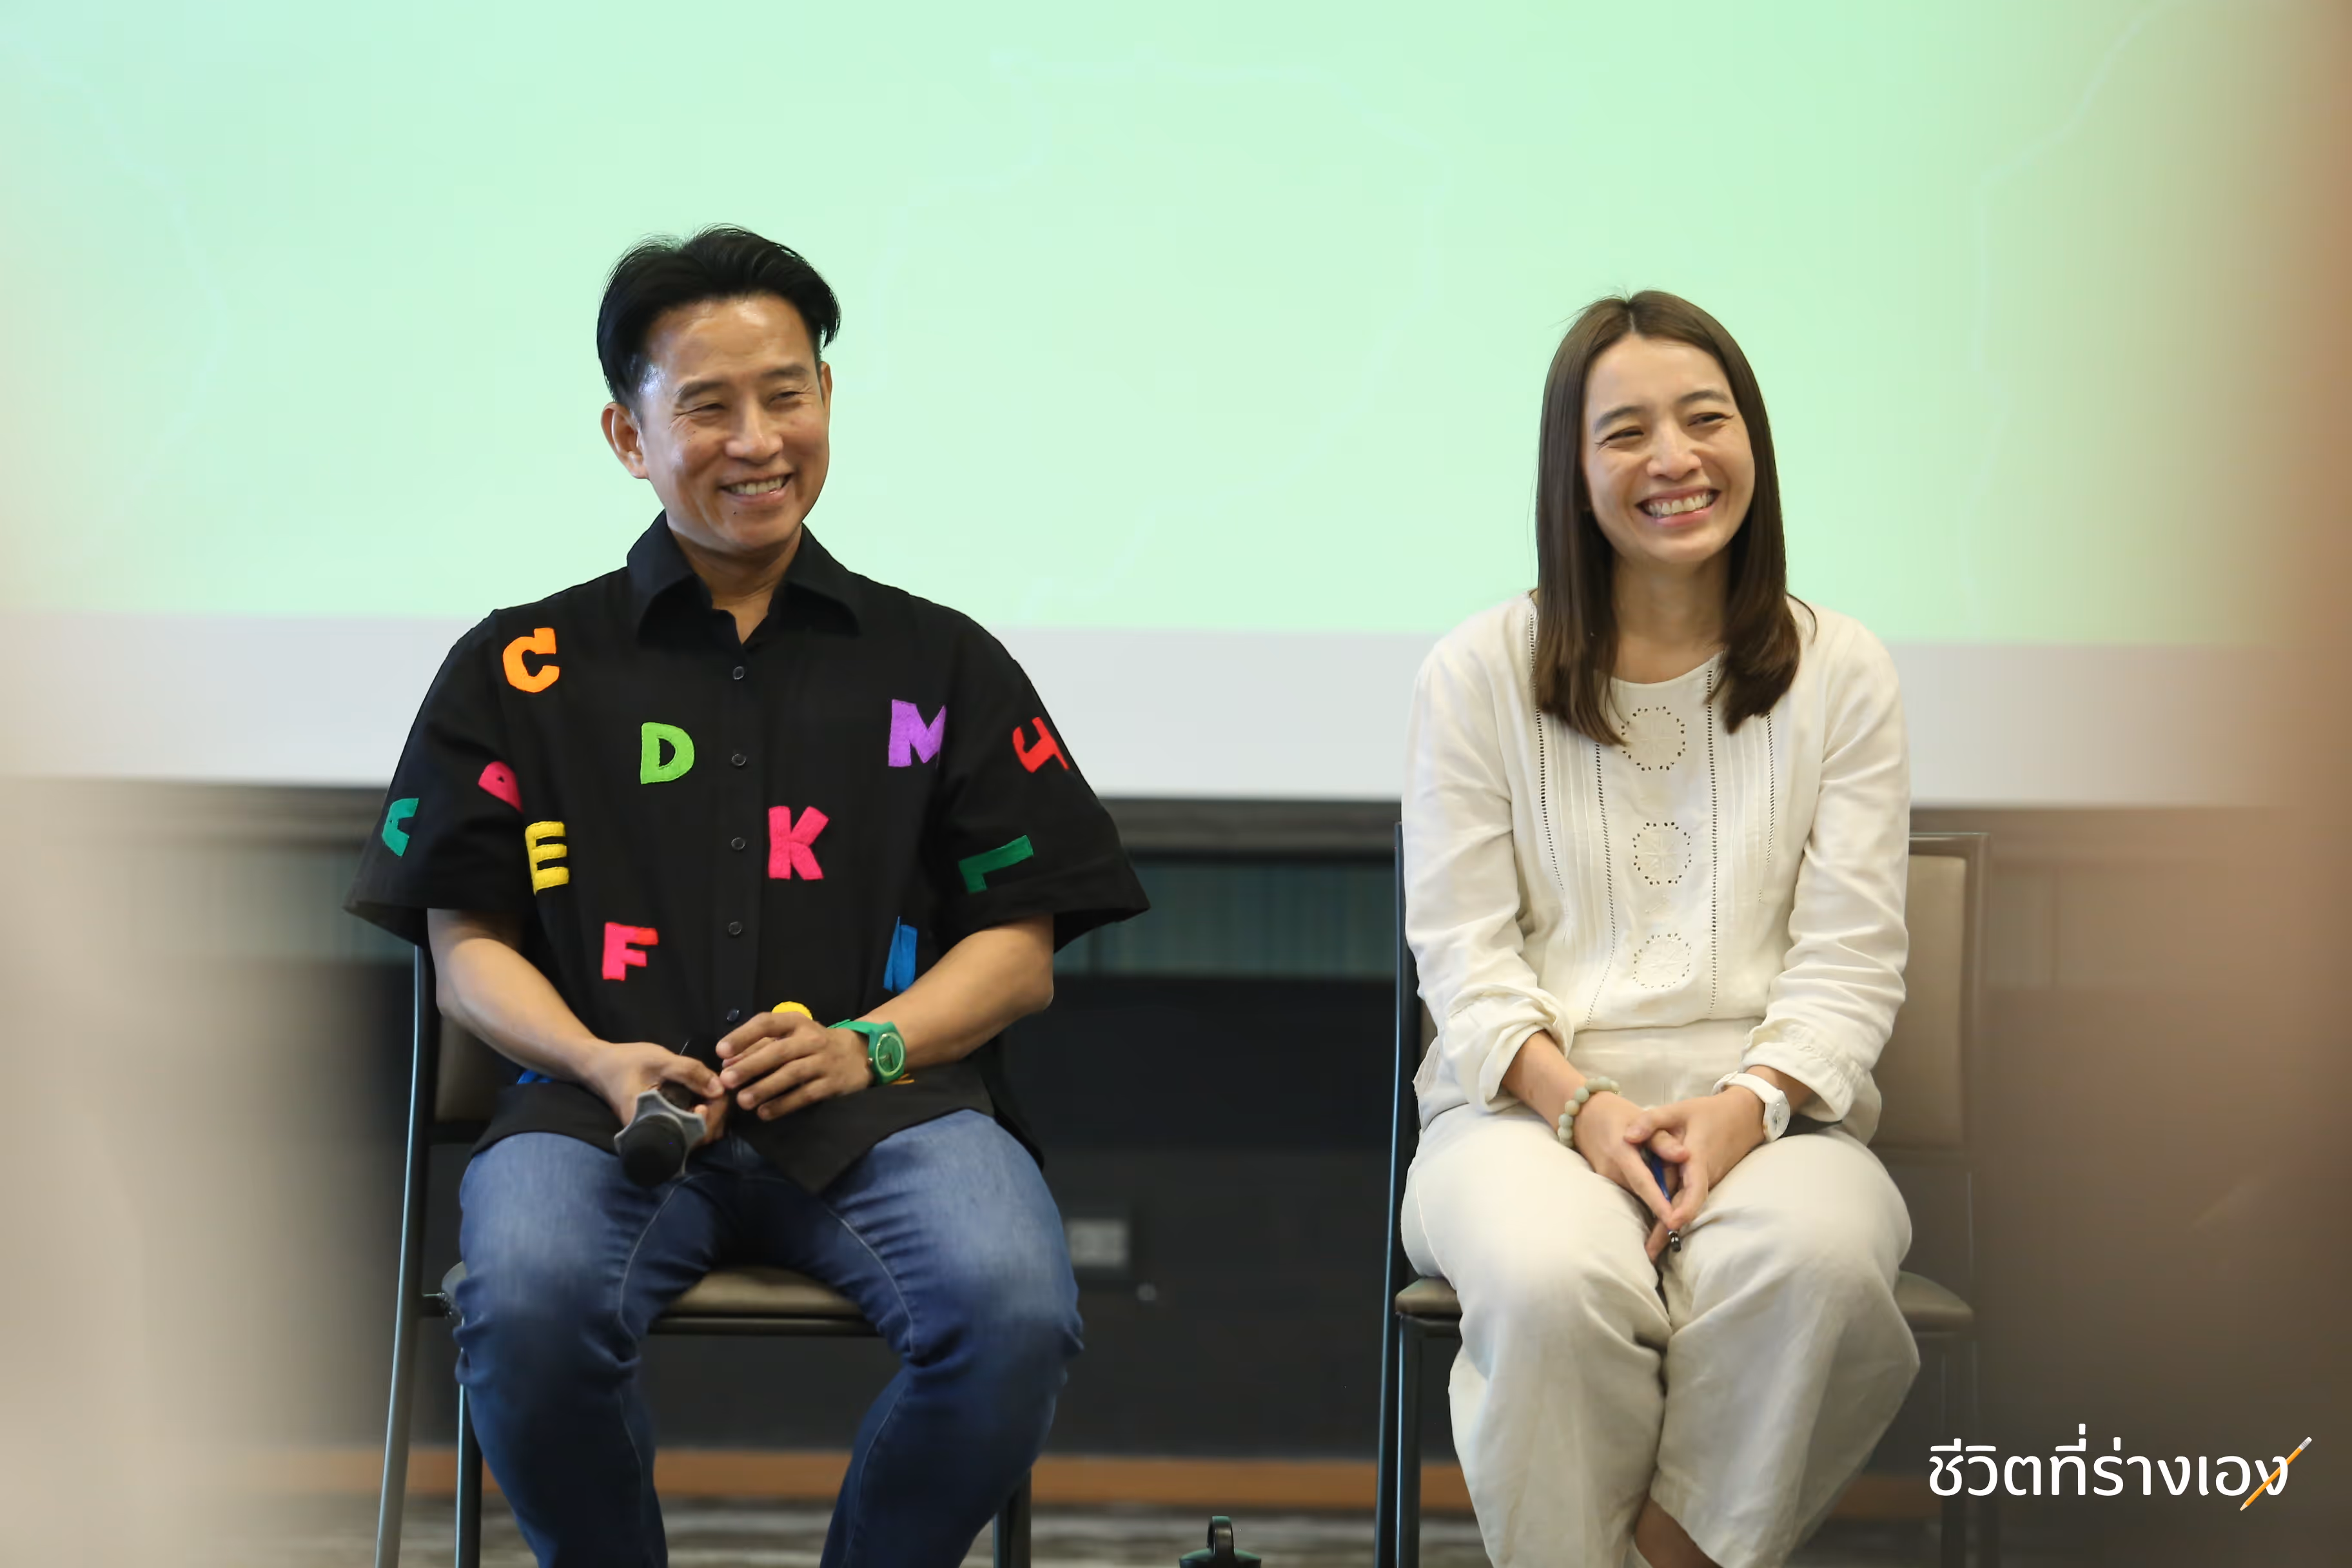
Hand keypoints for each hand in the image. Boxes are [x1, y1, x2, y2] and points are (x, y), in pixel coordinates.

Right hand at [583, 1040, 727, 1144]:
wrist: (599, 1066)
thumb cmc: (625, 1062)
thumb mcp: (659, 1061)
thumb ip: (690, 1072)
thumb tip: (720, 1089)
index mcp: (649, 1125)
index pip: (691, 1134)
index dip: (712, 1116)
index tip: (718, 1093)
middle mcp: (653, 1137)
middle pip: (697, 1138)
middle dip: (716, 1115)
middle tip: (720, 1089)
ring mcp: (658, 1135)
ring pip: (695, 1136)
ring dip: (711, 1115)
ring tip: (714, 1091)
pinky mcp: (662, 1128)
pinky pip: (688, 1129)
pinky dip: (701, 1115)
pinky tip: (705, 1096)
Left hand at [717, 1011, 871, 1120]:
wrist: (858, 1054)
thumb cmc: (813, 1045)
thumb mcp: (790, 1037)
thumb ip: (758, 1047)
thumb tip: (726, 1063)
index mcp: (796, 1023)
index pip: (767, 1023)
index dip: (743, 1036)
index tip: (721, 1051)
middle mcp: (811, 1039)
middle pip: (778, 1051)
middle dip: (751, 1066)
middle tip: (726, 1080)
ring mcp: (824, 1061)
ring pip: (792, 1074)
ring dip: (765, 1088)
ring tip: (743, 1101)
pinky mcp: (832, 1084)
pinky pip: (806, 1095)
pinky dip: (784, 1105)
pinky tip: (765, 1113)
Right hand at [1567, 1090, 1678, 1256]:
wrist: (1583, 1116)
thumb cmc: (1618, 1115)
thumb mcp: (1642, 1119)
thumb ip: (1662, 1140)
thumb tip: (1685, 1156)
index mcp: (1622, 1152)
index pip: (1643, 1183)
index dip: (1658, 1203)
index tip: (1673, 1222)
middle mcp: (1611, 1170)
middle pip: (1643, 1194)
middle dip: (1664, 1203)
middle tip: (1686, 1208)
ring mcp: (1606, 1179)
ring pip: (1638, 1194)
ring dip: (1655, 1195)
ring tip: (1672, 1189)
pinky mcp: (1606, 1183)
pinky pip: (1631, 1190)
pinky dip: (1645, 1190)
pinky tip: (1655, 1182)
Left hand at [1624, 1089, 1771, 1254]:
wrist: (1743, 1117)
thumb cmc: (1707, 1112)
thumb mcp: (1678, 1110)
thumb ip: (1651, 1121)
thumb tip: (1627, 1136)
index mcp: (1698, 1158)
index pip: (1694, 1188)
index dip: (1685, 1207)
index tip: (1673, 1223)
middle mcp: (1705, 1176)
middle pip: (1686, 1207)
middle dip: (1668, 1231)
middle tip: (1648, 1254)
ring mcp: (1707, 1181)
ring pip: (1687, 1206)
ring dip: (1669, 1228)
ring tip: (1649, 1251)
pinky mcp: (1705, 1182)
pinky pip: (1689, 1200)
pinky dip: (1676, 1214)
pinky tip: (1660, 1231)